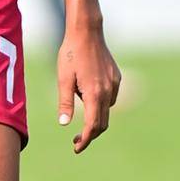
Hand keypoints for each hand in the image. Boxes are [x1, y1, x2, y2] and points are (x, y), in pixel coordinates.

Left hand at [56, 18, 120, 151]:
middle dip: (90, 134)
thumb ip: (65, 103)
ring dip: (95, 117)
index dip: (85, 140)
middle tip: (75, 139)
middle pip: (103, 123)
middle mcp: (108, 91)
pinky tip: (88, 93)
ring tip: (78, 104)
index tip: (77, 148)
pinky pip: (110, 98)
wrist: (87, 32)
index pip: (93, 126)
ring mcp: (115, 84)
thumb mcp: (63, 79)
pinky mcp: (116, 77)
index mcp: (94, 93)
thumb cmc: (71, 54)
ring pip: (107, 110)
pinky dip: (101, 103)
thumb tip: (64, 124)